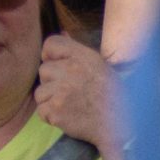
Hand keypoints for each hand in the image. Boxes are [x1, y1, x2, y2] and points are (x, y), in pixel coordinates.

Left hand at [35, 34, 119, 152]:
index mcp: (83, 56)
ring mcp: (62, 91)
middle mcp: (71, 70)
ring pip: (40, 92)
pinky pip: (41, 111)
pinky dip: (50, 117)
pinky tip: (66, 117)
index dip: (50, 55)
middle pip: (43, 70)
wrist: (119, 126)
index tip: (57, 67)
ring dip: (50, 101)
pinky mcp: (56, 111)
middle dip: (52, 82)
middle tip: (70, 93)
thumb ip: (77, 51)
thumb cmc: (111, 96)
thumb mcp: (99, 66)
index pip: (51, 43)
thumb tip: (62, 33)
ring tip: (69, 106)